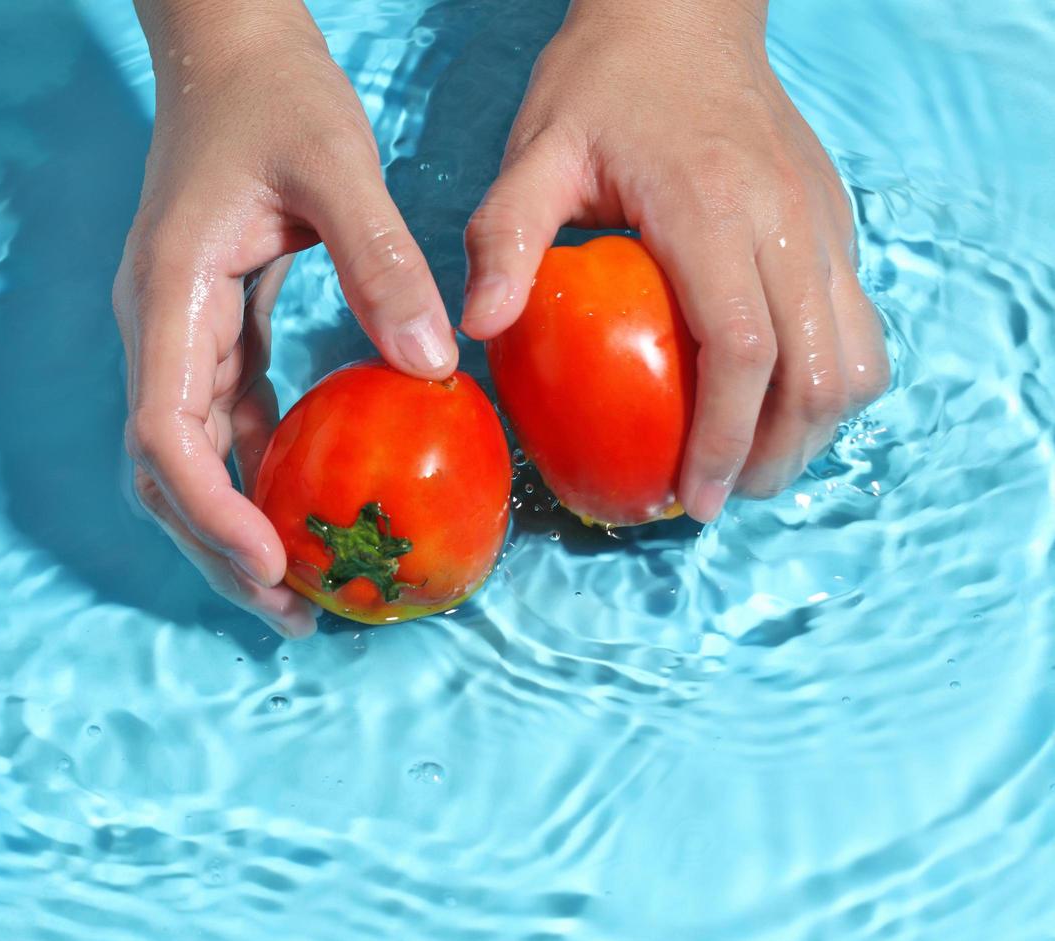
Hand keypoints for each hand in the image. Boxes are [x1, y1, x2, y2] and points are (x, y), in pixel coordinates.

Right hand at [114, 0, 456, 634]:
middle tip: (292, 612)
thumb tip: (431, 365)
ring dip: (232, 526)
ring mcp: (179, 332)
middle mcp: (159, 328)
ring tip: (299, 588)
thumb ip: (380, 258)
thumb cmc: (274, 95)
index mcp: (170, 295)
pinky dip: (256, 475)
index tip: (271, 562)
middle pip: (163, 471)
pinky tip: (306, 506)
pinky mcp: (211, 328)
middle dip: (217, 549)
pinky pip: (223, 422)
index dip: (210, 509)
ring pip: (188, 458)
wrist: (228, 49)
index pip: (164, 432)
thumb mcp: (336, 164)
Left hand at [459, 0, 889, 521]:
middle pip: (819, 371)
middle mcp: (789, 220)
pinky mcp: (837, 222)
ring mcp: (824, 221)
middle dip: (776, 455)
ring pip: (858, 356)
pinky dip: (826, 381)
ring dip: (814, 427)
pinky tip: (771, 400)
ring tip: (751, 461)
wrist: (684, 13)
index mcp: (714, 209)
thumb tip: (479, 332)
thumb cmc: (600, 88)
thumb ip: (505, 238)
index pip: (745, 349)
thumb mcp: (534, 151)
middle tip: (720, 497)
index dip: (726, 438)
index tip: (693, 496)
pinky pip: (857, 323)